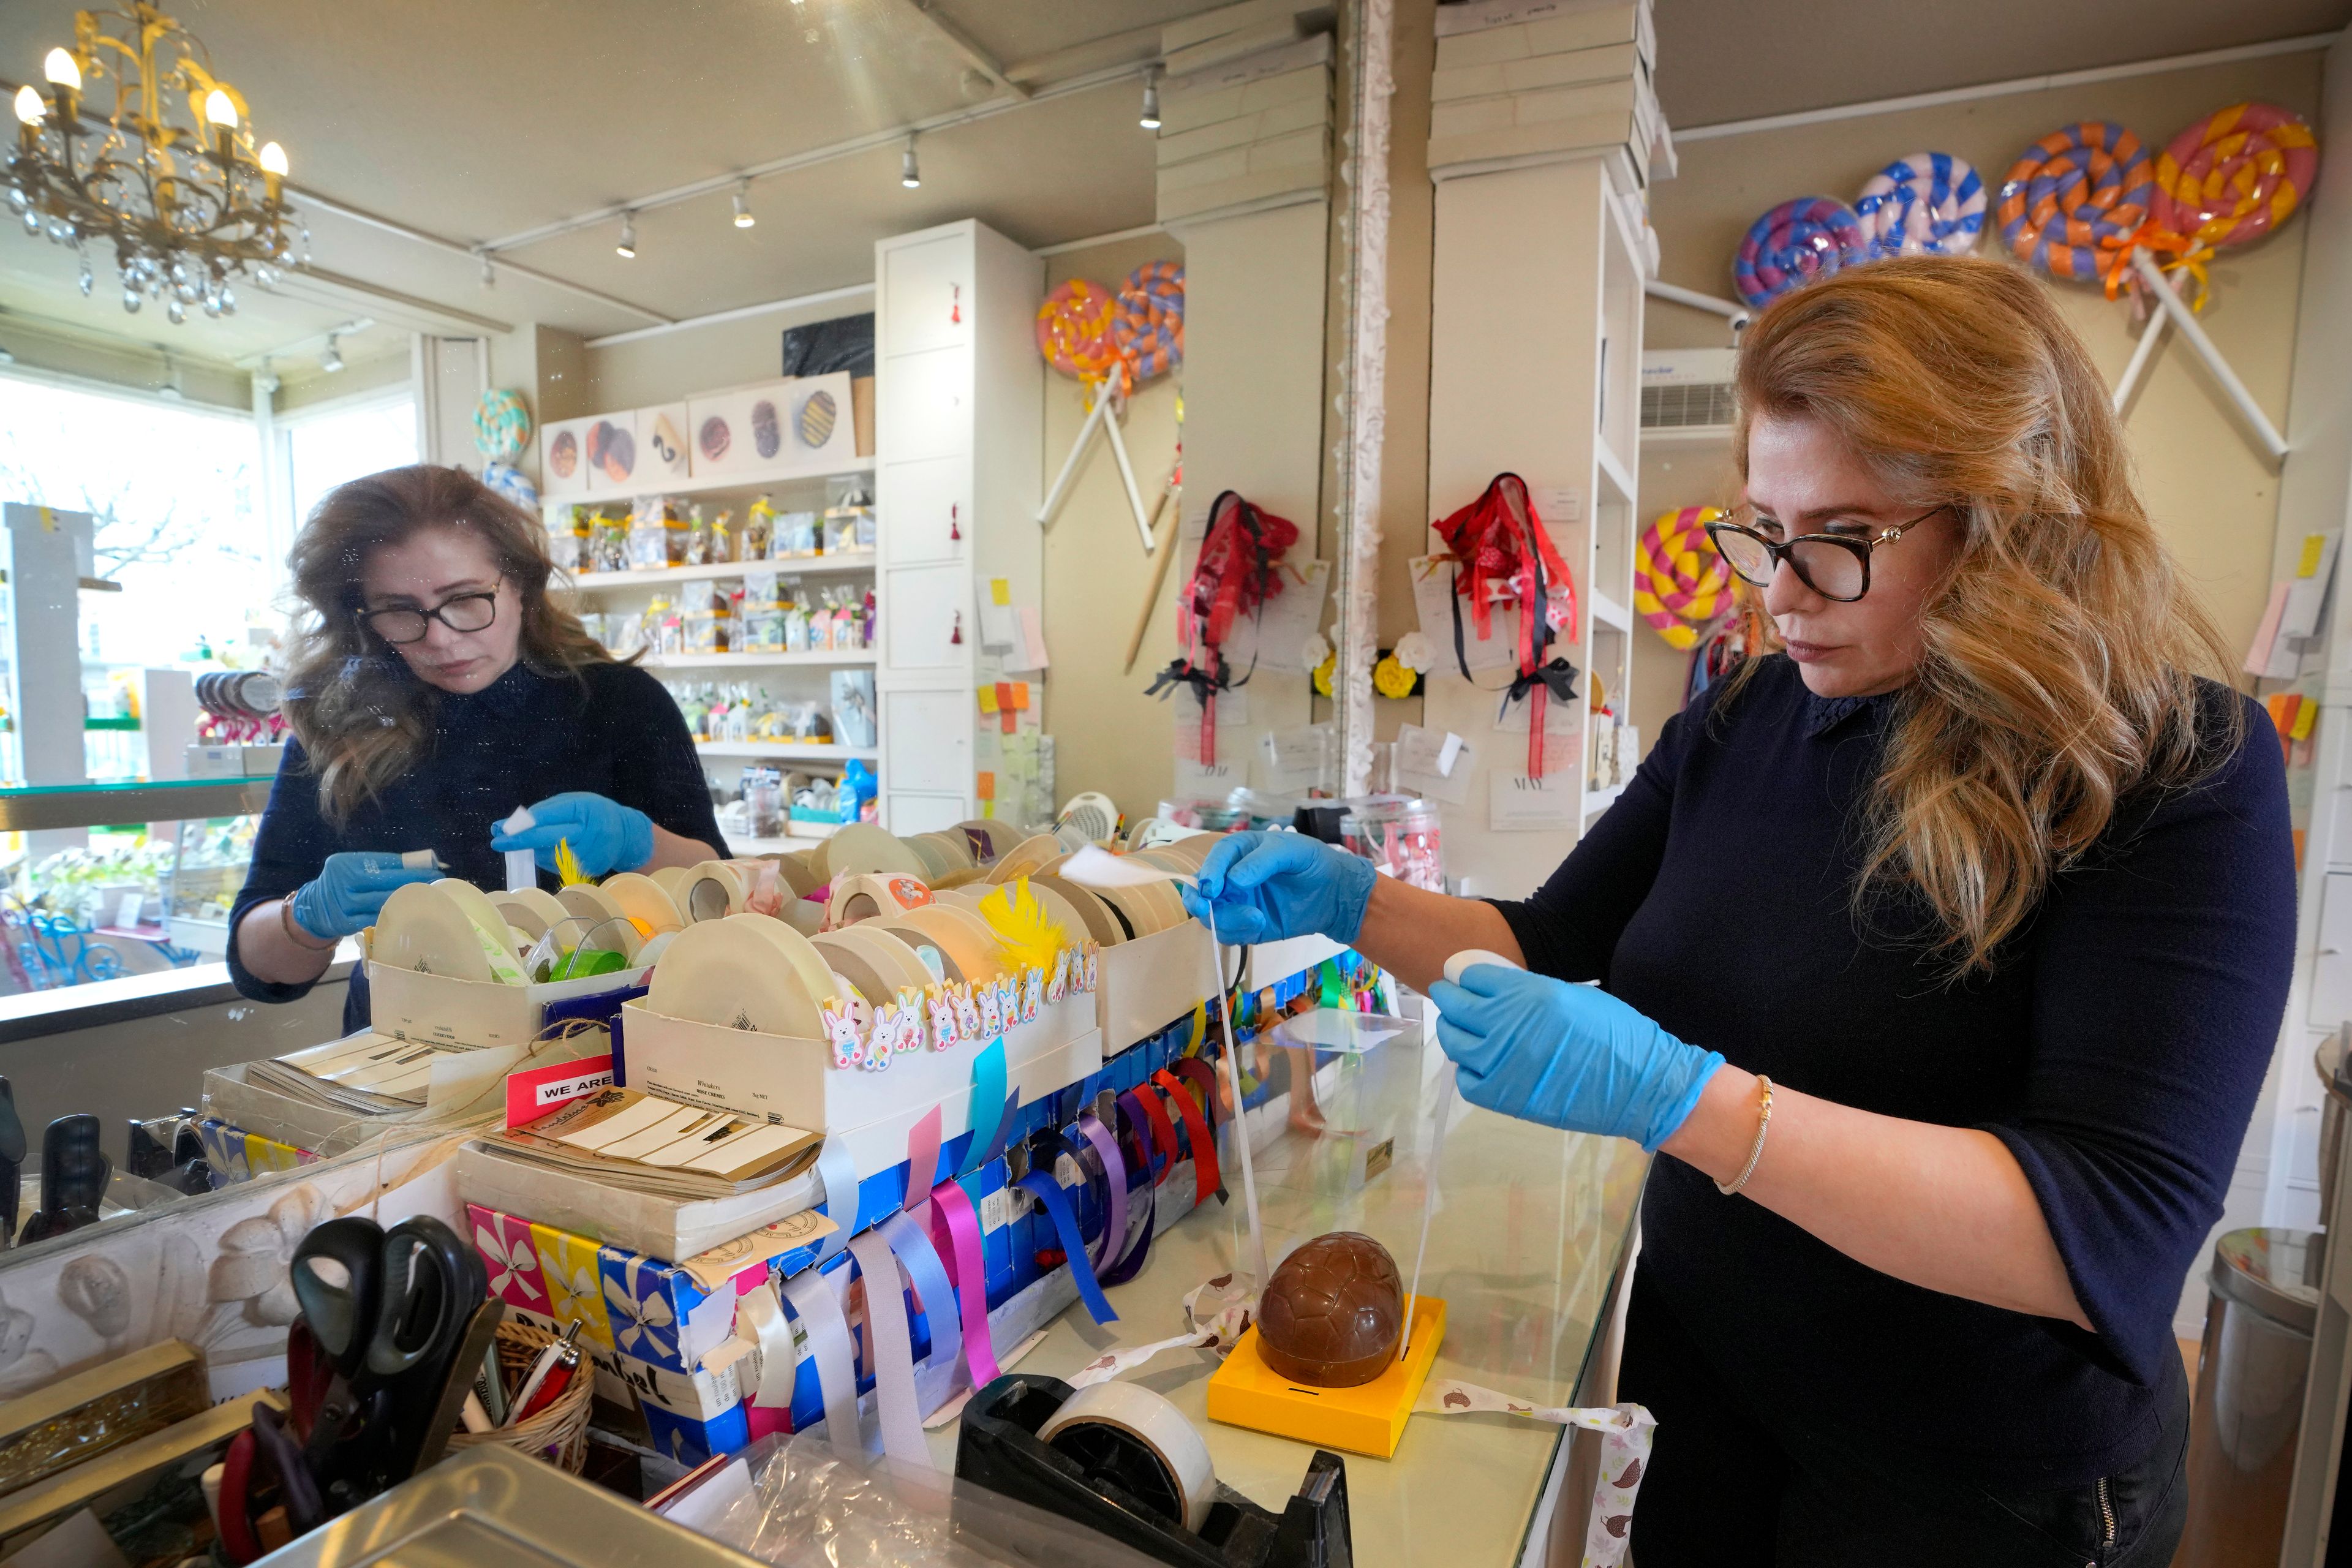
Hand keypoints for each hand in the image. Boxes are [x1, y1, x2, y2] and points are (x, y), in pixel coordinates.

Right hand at [288, 852, 443, 940]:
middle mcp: (342, 882)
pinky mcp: (345, 923)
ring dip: (406, 900)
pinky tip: (407, 913)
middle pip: (386, 883)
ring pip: (382, 902)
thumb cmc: (343, 883)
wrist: (314, 908)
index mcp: (346, 863)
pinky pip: (375, 918)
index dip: (412, 868)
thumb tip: (422, 864)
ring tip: (425, 898)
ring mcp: (342, 904)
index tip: (435, 870)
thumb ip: (383, 865)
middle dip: (414, 883)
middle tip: (436, 884)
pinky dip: (392, 915)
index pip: (386, 864)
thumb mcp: (356, 867)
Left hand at [491, 793, 653, 877]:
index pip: (547, 817)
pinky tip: (553, 849)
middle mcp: (587, 832)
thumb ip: (544, 813)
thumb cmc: (593, 814)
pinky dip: (547, 857)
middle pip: (547, 837)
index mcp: (583, 809)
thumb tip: (510, 825)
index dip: (522, 824)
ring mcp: (588, 853)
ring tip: (536, 841)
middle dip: (519, 840)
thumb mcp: (573, 804)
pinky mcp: (588, 869)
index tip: (500, 829)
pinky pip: (557, 864)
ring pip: (548, 854)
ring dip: (533, 849)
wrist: (626, 834)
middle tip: (497, 842)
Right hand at [1180, 831, 1377, 944]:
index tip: (1212, 888)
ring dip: (1226, 919)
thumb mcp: (1291, 851)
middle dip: (1199, 900)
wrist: (1334, 893)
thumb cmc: (1312, 862)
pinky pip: (1228, 933)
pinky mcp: (1245, 925)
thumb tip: (1234, 880)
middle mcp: (1231, 876)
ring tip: (1256, 919)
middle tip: (1206, 909)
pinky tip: (1258, 925)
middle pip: (1201, 889)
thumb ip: (1262, 861)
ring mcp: (1237, 903)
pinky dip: (1237, 932)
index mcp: (1240, 851)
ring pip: (1211, 915)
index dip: (1209, 872)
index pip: (1215, 858)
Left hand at [1427, 964, 1722, 1150]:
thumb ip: (1530, 990)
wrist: (1638, 1084)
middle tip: (1449, 995)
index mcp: (1527, 994)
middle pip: (1456, 1006)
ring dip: (1453, 1031)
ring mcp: (1500, 1064)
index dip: (1464, 974)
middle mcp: (1506, 1025)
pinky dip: (1468, 1068)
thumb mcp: (1571, 993)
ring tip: (1459, 1028)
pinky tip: (1478, 1063)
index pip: (1473, 976)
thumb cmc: (1614, 1032)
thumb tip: (1496, 988)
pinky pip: (1468, 1079)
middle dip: (1449, 996)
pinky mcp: (1502, 1097)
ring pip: (1455, 1042)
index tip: (1461, 976)